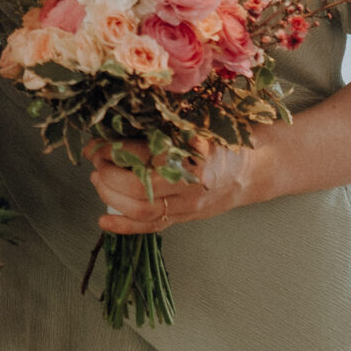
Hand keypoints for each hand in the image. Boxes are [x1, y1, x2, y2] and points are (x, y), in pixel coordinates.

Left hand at [88, 135, 271, 234]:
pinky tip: (103, 222)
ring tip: (98, 181)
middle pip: (139, 187)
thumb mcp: (196, 123)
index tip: (96, 145)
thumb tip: (115, 126)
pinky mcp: (185, 218)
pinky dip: (125, 227)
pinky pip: (152, 227)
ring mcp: (189, 205)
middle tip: (96, 163)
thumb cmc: (222, 138)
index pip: (143, 155)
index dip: (113, 151)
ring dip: (111, 197)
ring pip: (142, 210)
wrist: (254, 167)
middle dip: (109, 176)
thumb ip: (162, 125)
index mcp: (192, 154)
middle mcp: (190, 183)